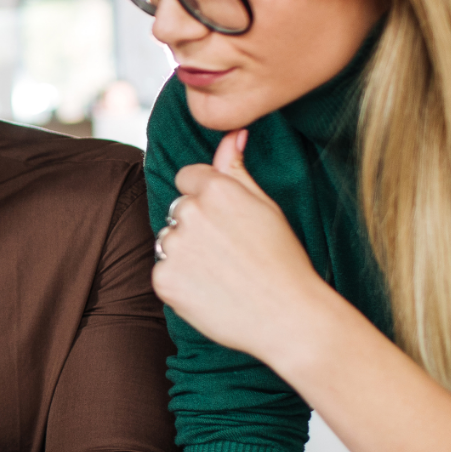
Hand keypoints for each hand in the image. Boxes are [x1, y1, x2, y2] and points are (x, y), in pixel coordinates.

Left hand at [152, 130, 336, 366]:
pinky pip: (163, 272)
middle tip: (229, 252)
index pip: (187, 177)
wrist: (288, 317)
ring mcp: (173, 247)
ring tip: (221, 273)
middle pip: (177, 209)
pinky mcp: (163, 280)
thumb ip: (237, 169)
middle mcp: (189, 213)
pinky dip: (180, 282)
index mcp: (216, 189)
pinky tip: (209, 292)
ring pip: (168, 240)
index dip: (206, 198)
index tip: (225, 221)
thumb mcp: (265, 206)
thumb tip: (232, 134)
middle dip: (195, 226)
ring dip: (185, 253)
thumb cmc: (283, 260)